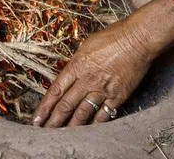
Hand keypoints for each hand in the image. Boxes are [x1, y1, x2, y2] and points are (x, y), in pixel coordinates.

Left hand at [33, 0, 173, 127]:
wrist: (138, 39)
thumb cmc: (114, 36)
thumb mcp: (88, 44)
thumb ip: (77, 62)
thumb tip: (69, 73)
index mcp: (78, 65)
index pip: (56, 90)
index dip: (44, 107)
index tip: (36, 119)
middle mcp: (87, 80)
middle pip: (65, 105)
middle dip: (52, 121)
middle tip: (43, 133)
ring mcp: (102, 89)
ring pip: (82, 113)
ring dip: (70, 126)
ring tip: (61, 136)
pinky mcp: (117, 96)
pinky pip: (103, 115)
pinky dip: (94, 125)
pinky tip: (87, 132)